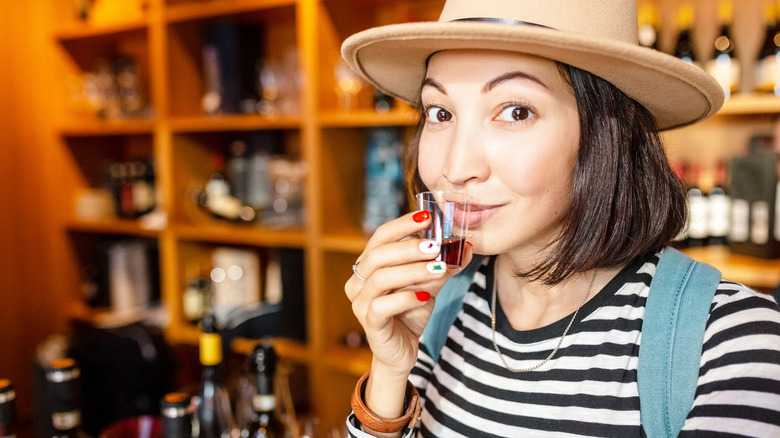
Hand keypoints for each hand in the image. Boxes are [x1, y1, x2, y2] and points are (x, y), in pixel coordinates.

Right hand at [345, 210, 472, 376]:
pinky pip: (383, 306)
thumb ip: (442, 265)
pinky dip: (406, 298)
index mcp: (368, 265)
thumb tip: (465, 246)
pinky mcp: (369, 323)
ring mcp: (360, 303)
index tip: (427, 216)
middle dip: (408, 248)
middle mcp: (358, 281)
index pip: (381, 236)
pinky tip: (425, 297)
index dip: (402, 224)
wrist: (402, 350)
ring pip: (380, 278)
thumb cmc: (409, 312)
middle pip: (378, 255)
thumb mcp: (428, 284)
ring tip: (438, 268)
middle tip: (435, 246)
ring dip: (412, 271)